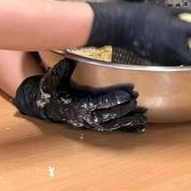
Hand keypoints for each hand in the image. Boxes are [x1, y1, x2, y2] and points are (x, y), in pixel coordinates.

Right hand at [14, 58, 145, 132]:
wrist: (47, 108)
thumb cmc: (52, 91)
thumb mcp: (51, 80)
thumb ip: (60, 71)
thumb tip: (68, 60)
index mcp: (77, 105)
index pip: (98, 103)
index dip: (113, 99)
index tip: (127, 94)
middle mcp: (85, 117)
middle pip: (108, 115)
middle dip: (123, 109)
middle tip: (136, 99)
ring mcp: (91, 123)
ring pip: (112, 125)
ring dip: (128, 121)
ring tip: (143, 117)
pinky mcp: (96, 126)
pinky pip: (113, 129)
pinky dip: (128, 129)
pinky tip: (141, 127)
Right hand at [88, 0, 190, 65]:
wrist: (125, 26)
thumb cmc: (145, 14)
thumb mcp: (166, 10)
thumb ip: (180, 15)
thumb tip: (189, 17)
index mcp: (177, 30)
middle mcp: (174, 45)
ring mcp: (165, 54)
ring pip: (183, 62)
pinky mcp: (157, 59)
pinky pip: (172, 61)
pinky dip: (178, 59)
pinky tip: (178, 54)